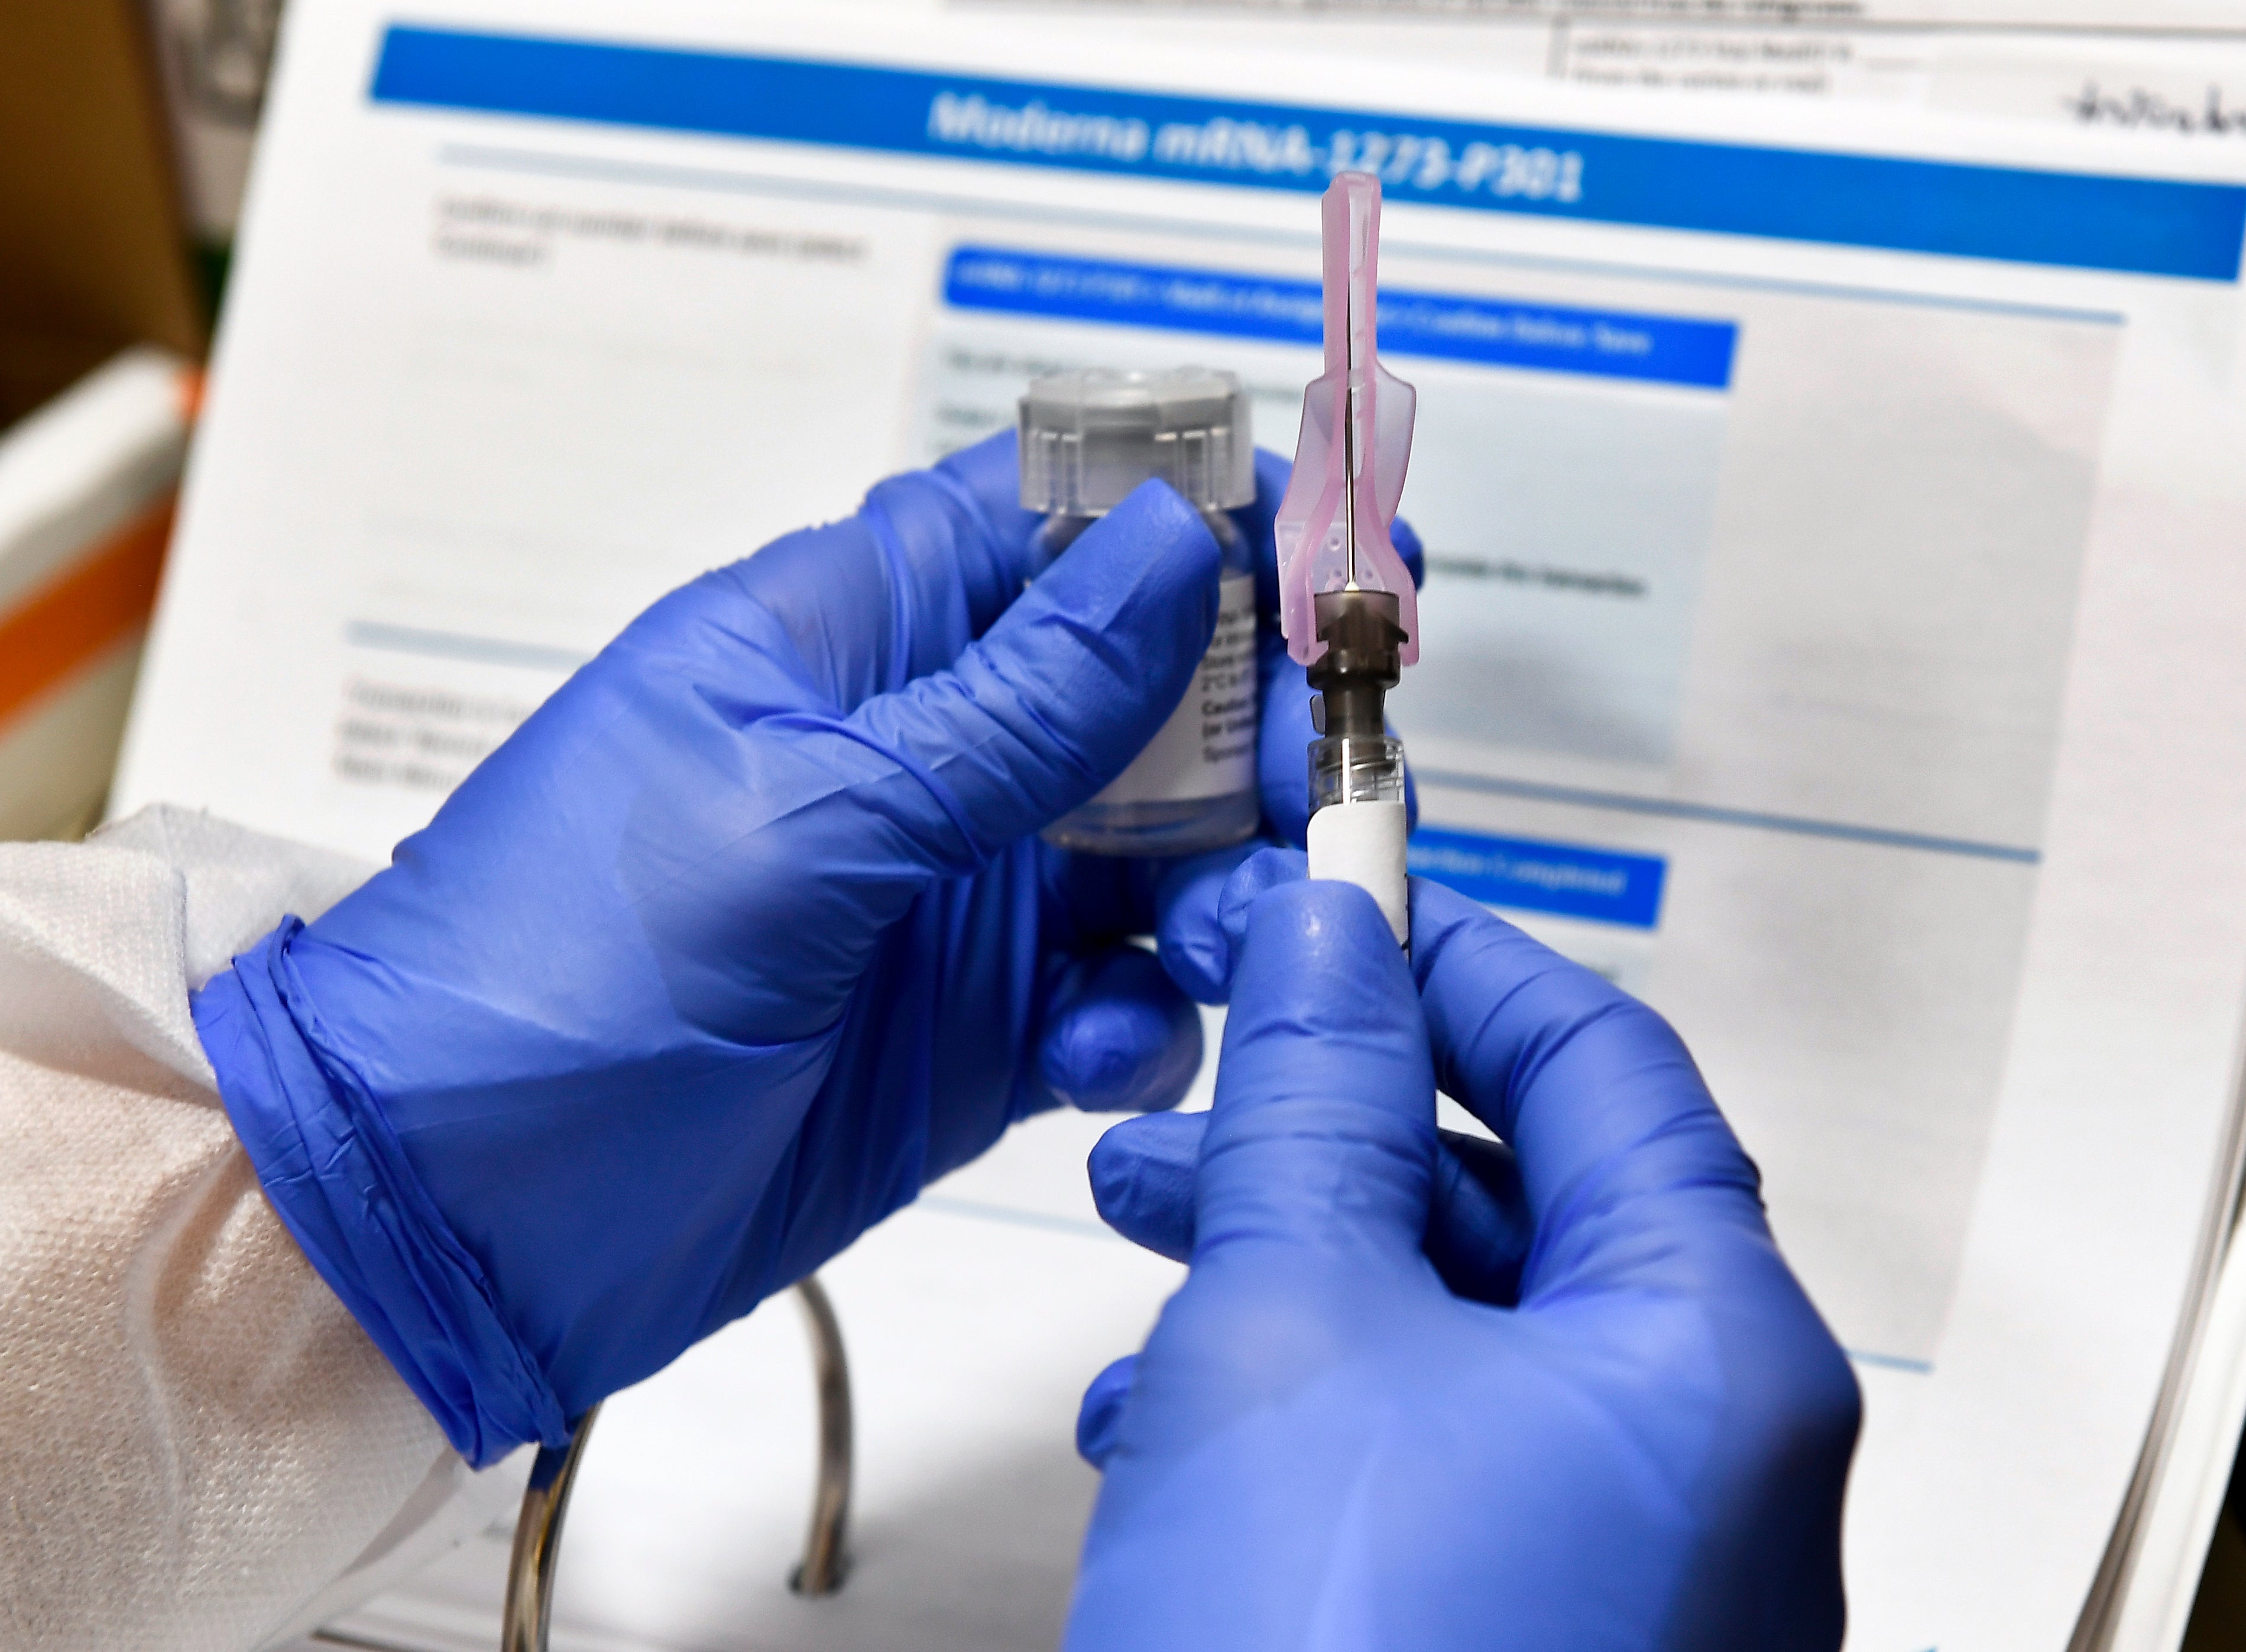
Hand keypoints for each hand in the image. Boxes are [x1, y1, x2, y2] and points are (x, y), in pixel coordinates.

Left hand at [190, 435, 1409, 1463]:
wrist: (450, 1219)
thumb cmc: (558, 973)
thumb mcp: (803, 816)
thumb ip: (1014, 701)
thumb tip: (1178, 541)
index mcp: (846, 637)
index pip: (1054, 516)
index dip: (1208, 516)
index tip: (1345, 557)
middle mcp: (917, 752)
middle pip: (1152, 688)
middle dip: (1254, 730)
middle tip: (1316, 788)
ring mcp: (954, 896)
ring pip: (1166, 849)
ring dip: (1227, 886)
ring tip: (1223, 941)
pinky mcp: (977, 1033)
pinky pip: (1124, 998)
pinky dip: (1147, 1023)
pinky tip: (1100, 1058)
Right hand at [1067, 862, 1860, 1649]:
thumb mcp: (1290, 1323)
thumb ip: (1315, 1106)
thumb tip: (1326, 938)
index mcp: (1713, 1357)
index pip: (1609, 1068)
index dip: (1459, 962)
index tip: (1336, 905)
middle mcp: (1712, 1467)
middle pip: (1530, 1205)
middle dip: (1340, 1121)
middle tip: (1206, 1055)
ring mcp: (1633, 1575)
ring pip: (1460, 1340)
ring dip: (1295, 1260)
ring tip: (1145, 1220)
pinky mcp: (1533, 1646)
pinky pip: (1434, 1471)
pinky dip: (1306, 1409)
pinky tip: (1161, 1420)